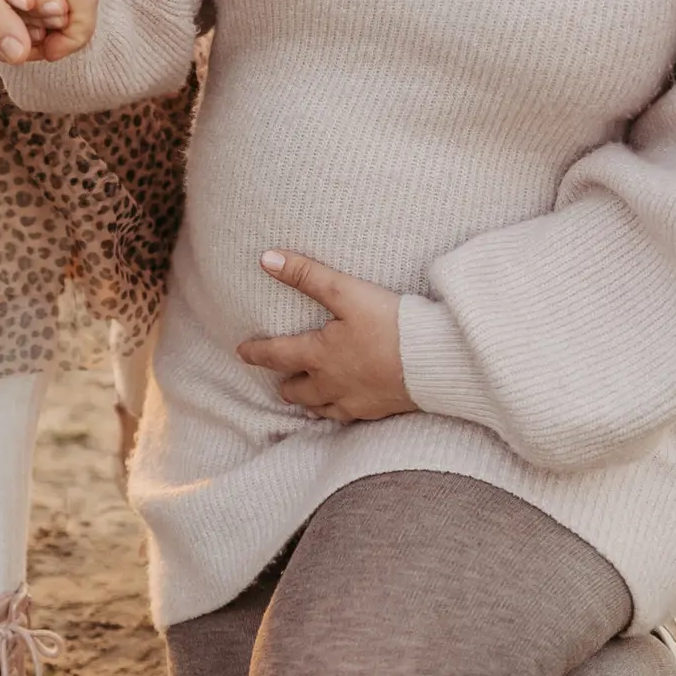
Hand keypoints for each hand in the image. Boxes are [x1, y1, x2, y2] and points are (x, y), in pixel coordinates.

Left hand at [237, 251, 417, 422]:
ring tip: (302, 402)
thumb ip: (305, 275)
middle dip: (285, 385)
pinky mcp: (378, 410)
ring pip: (321, 408)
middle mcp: (332, 383)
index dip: (257, 353)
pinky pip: (347, 417)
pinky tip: (341, 410)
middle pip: (298, 390)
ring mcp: (355, 401)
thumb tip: (266, 259)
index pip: (277, 355)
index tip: (241, 352)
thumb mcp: (345, 291)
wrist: (434, 361)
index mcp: (319, 355)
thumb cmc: (389, 323)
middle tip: (278, 381)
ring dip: (308, 403)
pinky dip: (336, 413)